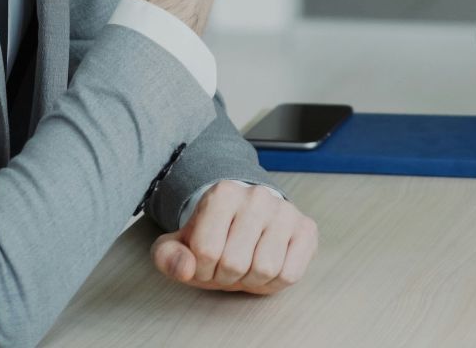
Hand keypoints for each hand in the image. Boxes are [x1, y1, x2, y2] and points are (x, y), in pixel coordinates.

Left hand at [151, 182, 317, 295]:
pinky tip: (268, 267)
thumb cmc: (214, 236)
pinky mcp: (307, 228)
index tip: (205, 261)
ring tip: (247, 266)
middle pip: (235, 262)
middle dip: (226, 276)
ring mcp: (285, 211)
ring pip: (265, 269)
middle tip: (227, 266)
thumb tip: (185, 268)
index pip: (206, 251)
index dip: (201, 269)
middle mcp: (257, 196)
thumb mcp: (180, 245)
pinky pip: (290, 274)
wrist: (247, 221)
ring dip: (251, 280)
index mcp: (223, 193)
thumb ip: (168, 257)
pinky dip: (274, 282)